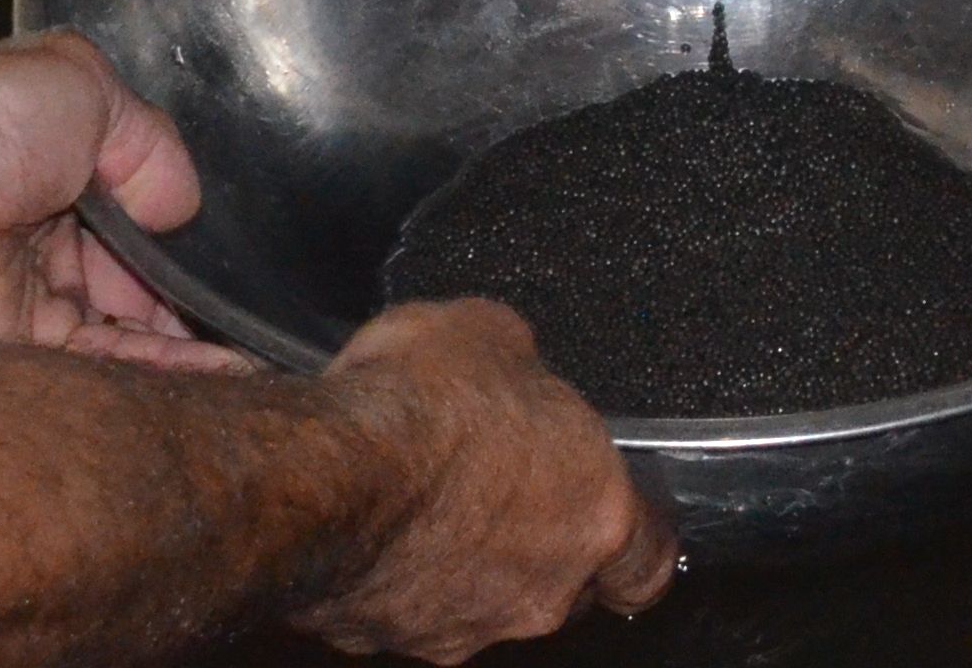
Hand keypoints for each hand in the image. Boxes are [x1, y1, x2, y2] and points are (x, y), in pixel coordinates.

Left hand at [0, 35, 238, 370]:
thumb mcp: (87, 89)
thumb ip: (150, 147)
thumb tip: (183, 209)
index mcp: (54, 180)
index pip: (131, 227)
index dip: (179, 249)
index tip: (233, 270)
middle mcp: (41, 248)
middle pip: (130, 290)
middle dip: (189, 308)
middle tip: (253, 325)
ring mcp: (25, 306)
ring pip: (121, 337)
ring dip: (185, 351)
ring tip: (258, 365)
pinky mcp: (10, 355)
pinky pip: (95, 369)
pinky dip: (157, 372)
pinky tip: (220, 375)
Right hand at [305, 301, 677, 654]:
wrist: (324, 472)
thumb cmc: (421, 406)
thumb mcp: (496, 335)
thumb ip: (525, 373)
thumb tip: (510, 369)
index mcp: (596, 517)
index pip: (647, 564)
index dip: (630, 541)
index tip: (614, 518)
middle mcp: (541, 592)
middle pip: (562, 584)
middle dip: (535, 540)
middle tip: (495, 484)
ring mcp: (464, 627)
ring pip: (482, 602)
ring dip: (462, 560)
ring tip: (418, 497)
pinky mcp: (387, 643)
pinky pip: (406, 610)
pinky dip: (394, 576)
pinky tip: (369, 524)